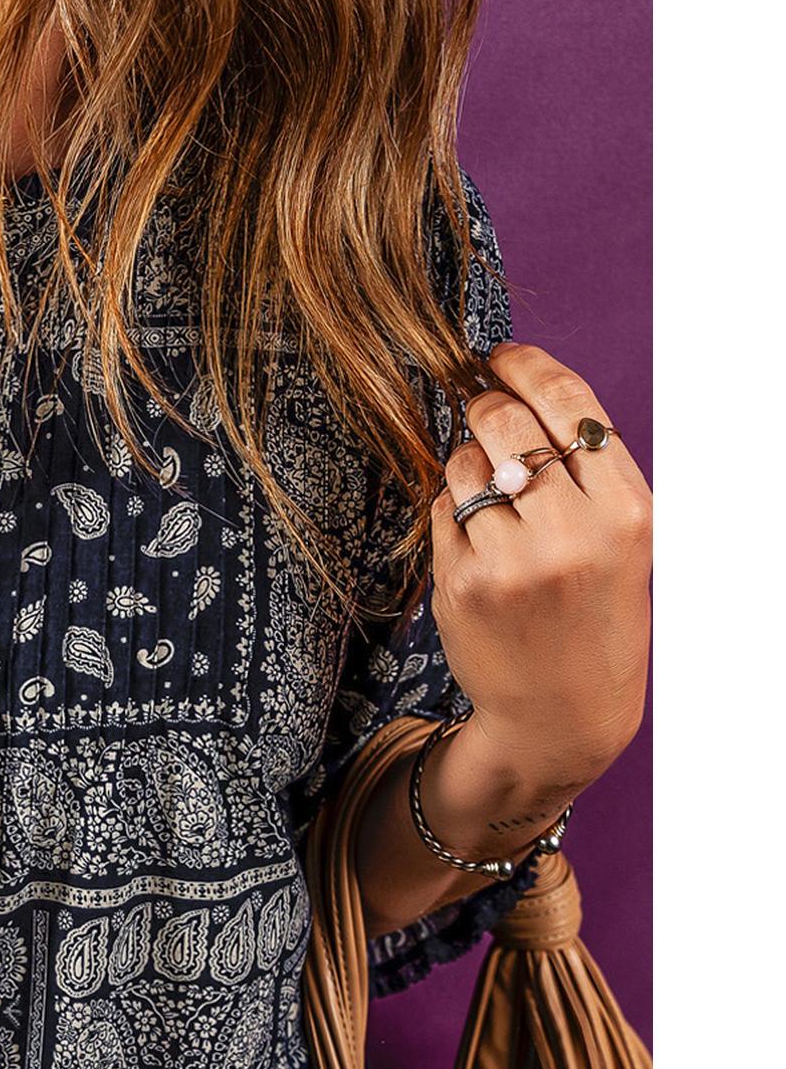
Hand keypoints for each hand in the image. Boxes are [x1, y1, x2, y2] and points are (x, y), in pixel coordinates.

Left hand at [429, 342, 651, 794]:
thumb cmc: (594, 615)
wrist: (561, 713)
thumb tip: (516, 386)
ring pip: (464, 463)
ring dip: (466, 463)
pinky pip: (440, 511)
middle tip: (476, 404)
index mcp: (628, 513)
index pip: (570, 403)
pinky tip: (475, 539)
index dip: (526, 365)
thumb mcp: (621, 541)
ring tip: (488, 495)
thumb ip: (584, 472)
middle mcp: (573, 533)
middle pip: (506, 421)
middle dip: (483, 403)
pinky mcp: (462, 584)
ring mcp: (512, 560)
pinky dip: (449, 511)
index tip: (499, 355)